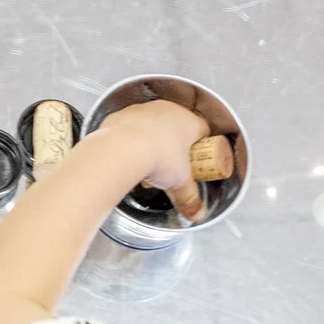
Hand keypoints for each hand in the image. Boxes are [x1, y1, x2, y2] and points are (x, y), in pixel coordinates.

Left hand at [93, 98, 210, 220]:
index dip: (202, 147)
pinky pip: (129, 126)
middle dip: (176, 146)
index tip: (198, 161)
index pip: (203, 130)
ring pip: (152, 124)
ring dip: (152, 140)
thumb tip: (197, 214)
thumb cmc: (156, 158)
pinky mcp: (121, 115)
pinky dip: (130, 139)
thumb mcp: (180, 184)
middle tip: (173, 166)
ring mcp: (142, 110)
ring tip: (149, 163)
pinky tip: (129, 156)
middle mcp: (166, 110)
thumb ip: (190, 199)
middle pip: (176, 127)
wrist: (121, 150)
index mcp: (188, 121)